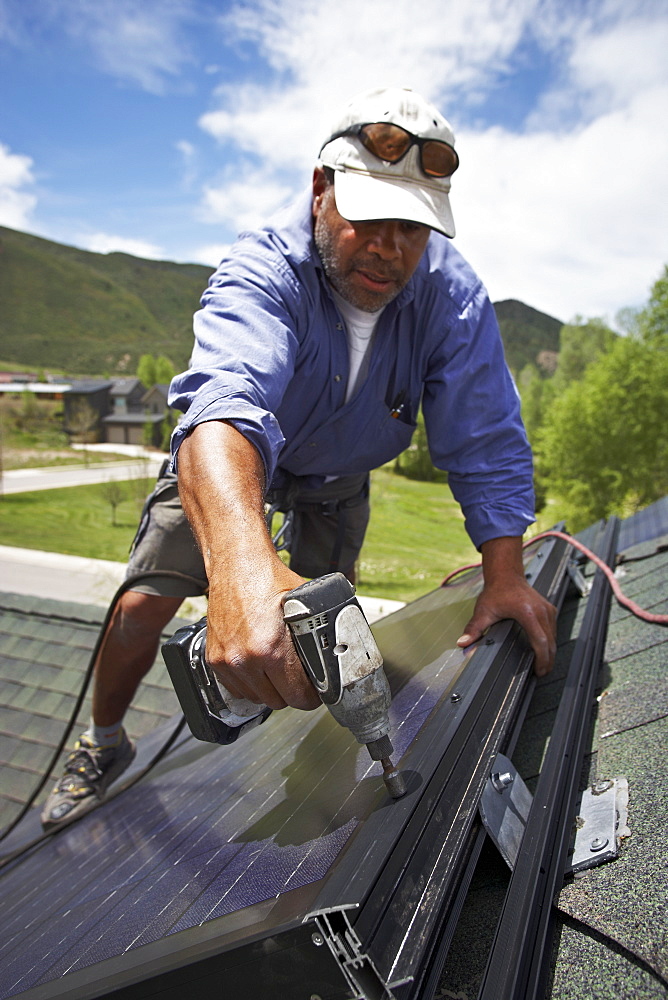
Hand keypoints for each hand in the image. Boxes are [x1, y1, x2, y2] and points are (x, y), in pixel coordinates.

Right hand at [205, 559, 321, 711]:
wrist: (236, 565)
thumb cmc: (269, 580)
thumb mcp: (305, 606)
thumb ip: (318, 635)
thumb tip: (337, 656)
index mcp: (270, 648)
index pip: (297, 696)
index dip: (311, 696)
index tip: (316, 691)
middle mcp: (245, 659)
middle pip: (278, 701)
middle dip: (292, 692)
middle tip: (299, 678)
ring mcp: (227, 662)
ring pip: (257, 698)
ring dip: (270, 689)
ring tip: (279, 670)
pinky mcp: (214, 660)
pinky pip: (237, 689)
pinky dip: (250, 684)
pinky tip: (259, 668)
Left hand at [456, 536, 556, 675]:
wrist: (506, 575)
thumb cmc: (496, 591)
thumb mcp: (483, 611)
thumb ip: (474, 629)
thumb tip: (463, 643)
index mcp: (528, 613)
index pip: (540, 641)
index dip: (541, 659)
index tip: (538, 671)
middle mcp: (541, 611)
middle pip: (551, 642)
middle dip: (548, 660)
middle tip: (541, 674)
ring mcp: (547, 610)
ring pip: (554, 637)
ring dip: (550, 652)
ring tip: (542, 666)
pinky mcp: (549, 609)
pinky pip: (553, 630)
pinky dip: (550, 642)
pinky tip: (544, 650)